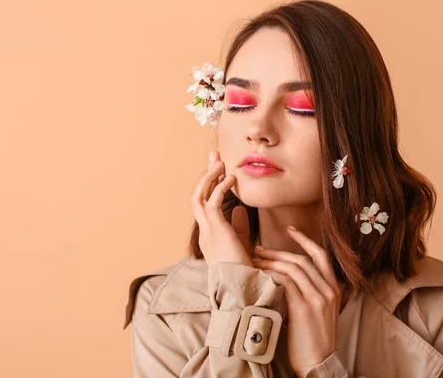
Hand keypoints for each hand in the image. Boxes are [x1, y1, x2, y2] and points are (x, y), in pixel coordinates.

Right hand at [190, 150, 252, 267]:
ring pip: (199, 197)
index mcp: (209, 235)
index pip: (205, 205)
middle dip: (205, 175)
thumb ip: (238, 226)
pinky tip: (231, 179)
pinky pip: (213, 203)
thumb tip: (239, 208)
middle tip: (214, 156)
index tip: (218, 170)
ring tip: (220, 162)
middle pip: (197, 197)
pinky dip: (220, 188)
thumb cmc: (244, 268)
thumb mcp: (240, 243)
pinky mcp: (215, 230)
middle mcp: (204, 232)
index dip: (210, 185)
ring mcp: (207, 231)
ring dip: (208, 178)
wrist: (242, 286)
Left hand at [251, 225, 341, 376]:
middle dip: (277, 251)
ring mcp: (318, 298)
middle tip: (258, 248)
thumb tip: (284, 275)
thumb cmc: (311, 338)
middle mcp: (328, 289)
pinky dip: (272, 275)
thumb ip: (307, 291)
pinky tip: (260, 275)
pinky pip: (287, 283)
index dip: (305, 239)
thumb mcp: (317, 310)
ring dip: (270, 261)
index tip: (290, 229)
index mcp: (333, 288)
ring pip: (293, 268)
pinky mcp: (304, 308)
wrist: (317, 362)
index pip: (320, 254)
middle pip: (301, 259)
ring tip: (254, 261)